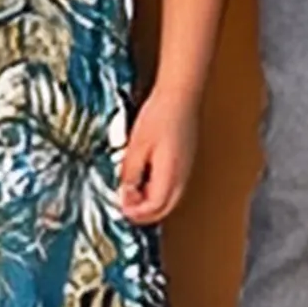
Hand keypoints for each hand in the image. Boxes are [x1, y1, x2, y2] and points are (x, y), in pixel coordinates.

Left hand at [118, 87, 199, 222]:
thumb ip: (130, 174)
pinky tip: (146, 177)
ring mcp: (187, 167)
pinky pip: (174, 185)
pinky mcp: (186, 159)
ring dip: (151, 201)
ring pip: (170, 198)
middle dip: (144, 212)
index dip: (135, 211)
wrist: (180, 94)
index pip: (154, 208)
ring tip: (133, 190)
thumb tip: (125, 193)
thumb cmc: (160, 115)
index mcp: (170, 174)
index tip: (120, 204)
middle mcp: (182, 175)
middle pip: (165, 209)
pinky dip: (158, 189)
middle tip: (126, 204)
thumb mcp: (136, 147)